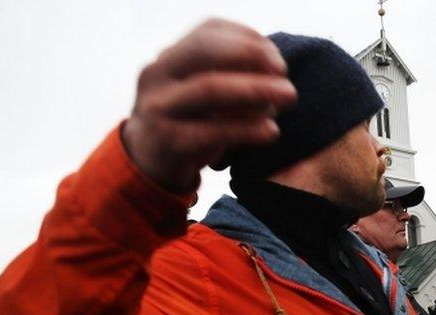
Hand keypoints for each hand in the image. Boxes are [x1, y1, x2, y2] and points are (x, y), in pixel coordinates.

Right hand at [122, 19, 297, 193]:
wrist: (147, 163)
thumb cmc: (186, 121)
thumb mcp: (198, 90)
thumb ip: (228, 75)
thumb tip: (276, 67)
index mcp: (168, 57)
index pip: (208, 31)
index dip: (247, 37)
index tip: (277, 55)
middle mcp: (157, 76)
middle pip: (204, 51)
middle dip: (251, 56)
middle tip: (284, 71)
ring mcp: (159, 108)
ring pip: (209, 88)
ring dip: (256, 89)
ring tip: (289, 96)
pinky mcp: (169, 142)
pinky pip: (213, 132)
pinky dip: (247, 130)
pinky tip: (272, 131)